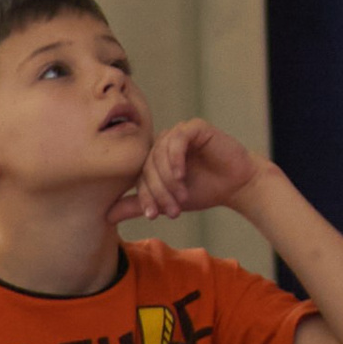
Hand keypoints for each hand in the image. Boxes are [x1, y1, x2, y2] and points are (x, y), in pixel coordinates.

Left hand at [135, 118, 267, 222]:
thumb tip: (106, 216)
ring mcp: (179, 132)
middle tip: (172, 211)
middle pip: (148, 165)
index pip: (139, 175)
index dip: (144, 197)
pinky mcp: (195, 127)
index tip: (153, 216)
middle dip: (159, 191)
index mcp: (154, 157)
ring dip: (168, 180)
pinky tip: (182, 175)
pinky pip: (177, 140)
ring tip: (181, 198)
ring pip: (160, 154)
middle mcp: (164, 142)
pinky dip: (176, 159)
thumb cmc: (203, 191)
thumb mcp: (167, 201)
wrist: (236, 185)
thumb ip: (138, 205)